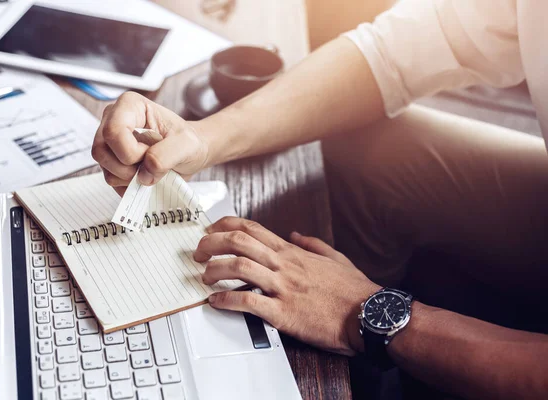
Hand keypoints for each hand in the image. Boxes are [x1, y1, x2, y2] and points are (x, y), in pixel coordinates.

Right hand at [92, 92, 209, 194]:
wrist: (191, 154)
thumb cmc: (188, 143)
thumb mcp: (187, 144)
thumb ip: (167, 154)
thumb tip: (144, 171)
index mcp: (129, 105)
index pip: (113, 131)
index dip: (131, 151)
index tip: (151, 152)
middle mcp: (113, 120)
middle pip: (102, 151)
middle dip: (129, 166)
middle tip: (152, 163)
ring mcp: (109, 143)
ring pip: (105, 168)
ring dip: (130, 177)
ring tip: (150, 168)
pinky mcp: (111, 162)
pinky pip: (111, 180)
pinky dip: (130, 184)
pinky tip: (145, 174)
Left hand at [194, 217, 380, 355]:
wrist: (368, 314)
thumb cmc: (352, 289)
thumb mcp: (335, 257)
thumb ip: (312, 243)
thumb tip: (294, 234)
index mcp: (292, 252)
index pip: (251, 228)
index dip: (224, 225)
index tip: (210, 230)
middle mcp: (284, 265)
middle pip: (238, 242)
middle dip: (211, 243)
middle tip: (198, 253)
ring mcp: (283, 287)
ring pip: (239, 266)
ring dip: (214, 270)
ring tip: (203, 277)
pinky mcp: (284, 312)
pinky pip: (248, 301)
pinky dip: (226, 300)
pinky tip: (216, 302)